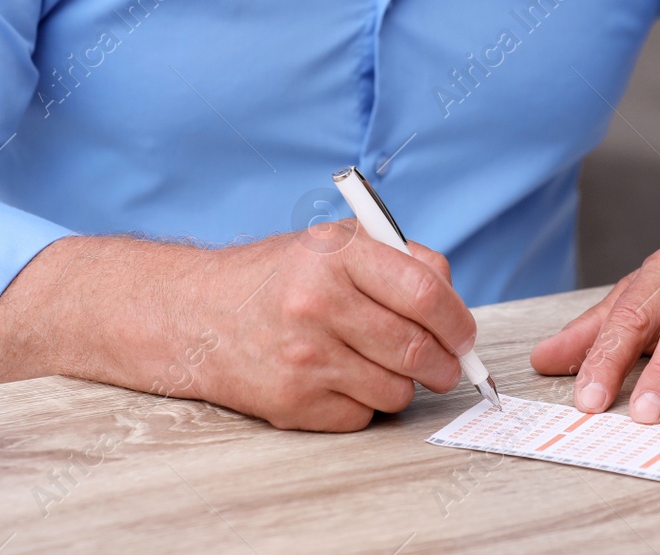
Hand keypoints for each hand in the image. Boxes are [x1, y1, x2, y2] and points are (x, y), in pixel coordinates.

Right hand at [0, 220, 477, 433]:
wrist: (194, 314)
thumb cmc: (277, 276)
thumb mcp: (333, 243)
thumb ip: (398, 259)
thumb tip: (454, 300)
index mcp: (337, 256)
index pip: (425, 291)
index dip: (457, 319)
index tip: (464, 334)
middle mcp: (318, 305)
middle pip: (417, 349)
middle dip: (446, 364)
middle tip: (449, 365)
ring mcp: (303, 357)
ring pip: (396, 389)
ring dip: (403, 383)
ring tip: (379, 362)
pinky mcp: (291, 403)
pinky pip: (362, 415)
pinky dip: (365, 403)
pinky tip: (341, 378)